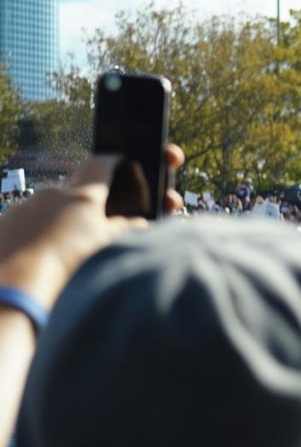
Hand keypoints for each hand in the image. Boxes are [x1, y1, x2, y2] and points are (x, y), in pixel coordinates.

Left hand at [0, 146, 184, 307]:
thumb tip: (140, 223)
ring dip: (54, 221)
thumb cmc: (70, 264)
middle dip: (80, 206)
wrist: (19, 284)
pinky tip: (36, 253)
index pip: (100, 165)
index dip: (110, 162)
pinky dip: (32, 232)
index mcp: (84, 196)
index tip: (116, 162)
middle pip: (72, 192)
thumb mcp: (107, 245)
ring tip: (58, 250)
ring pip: (46, 208)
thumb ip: (124, 228)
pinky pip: (24, 220)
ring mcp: (25, 205)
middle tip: (85, 230)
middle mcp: (53, 193)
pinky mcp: (6, 220)